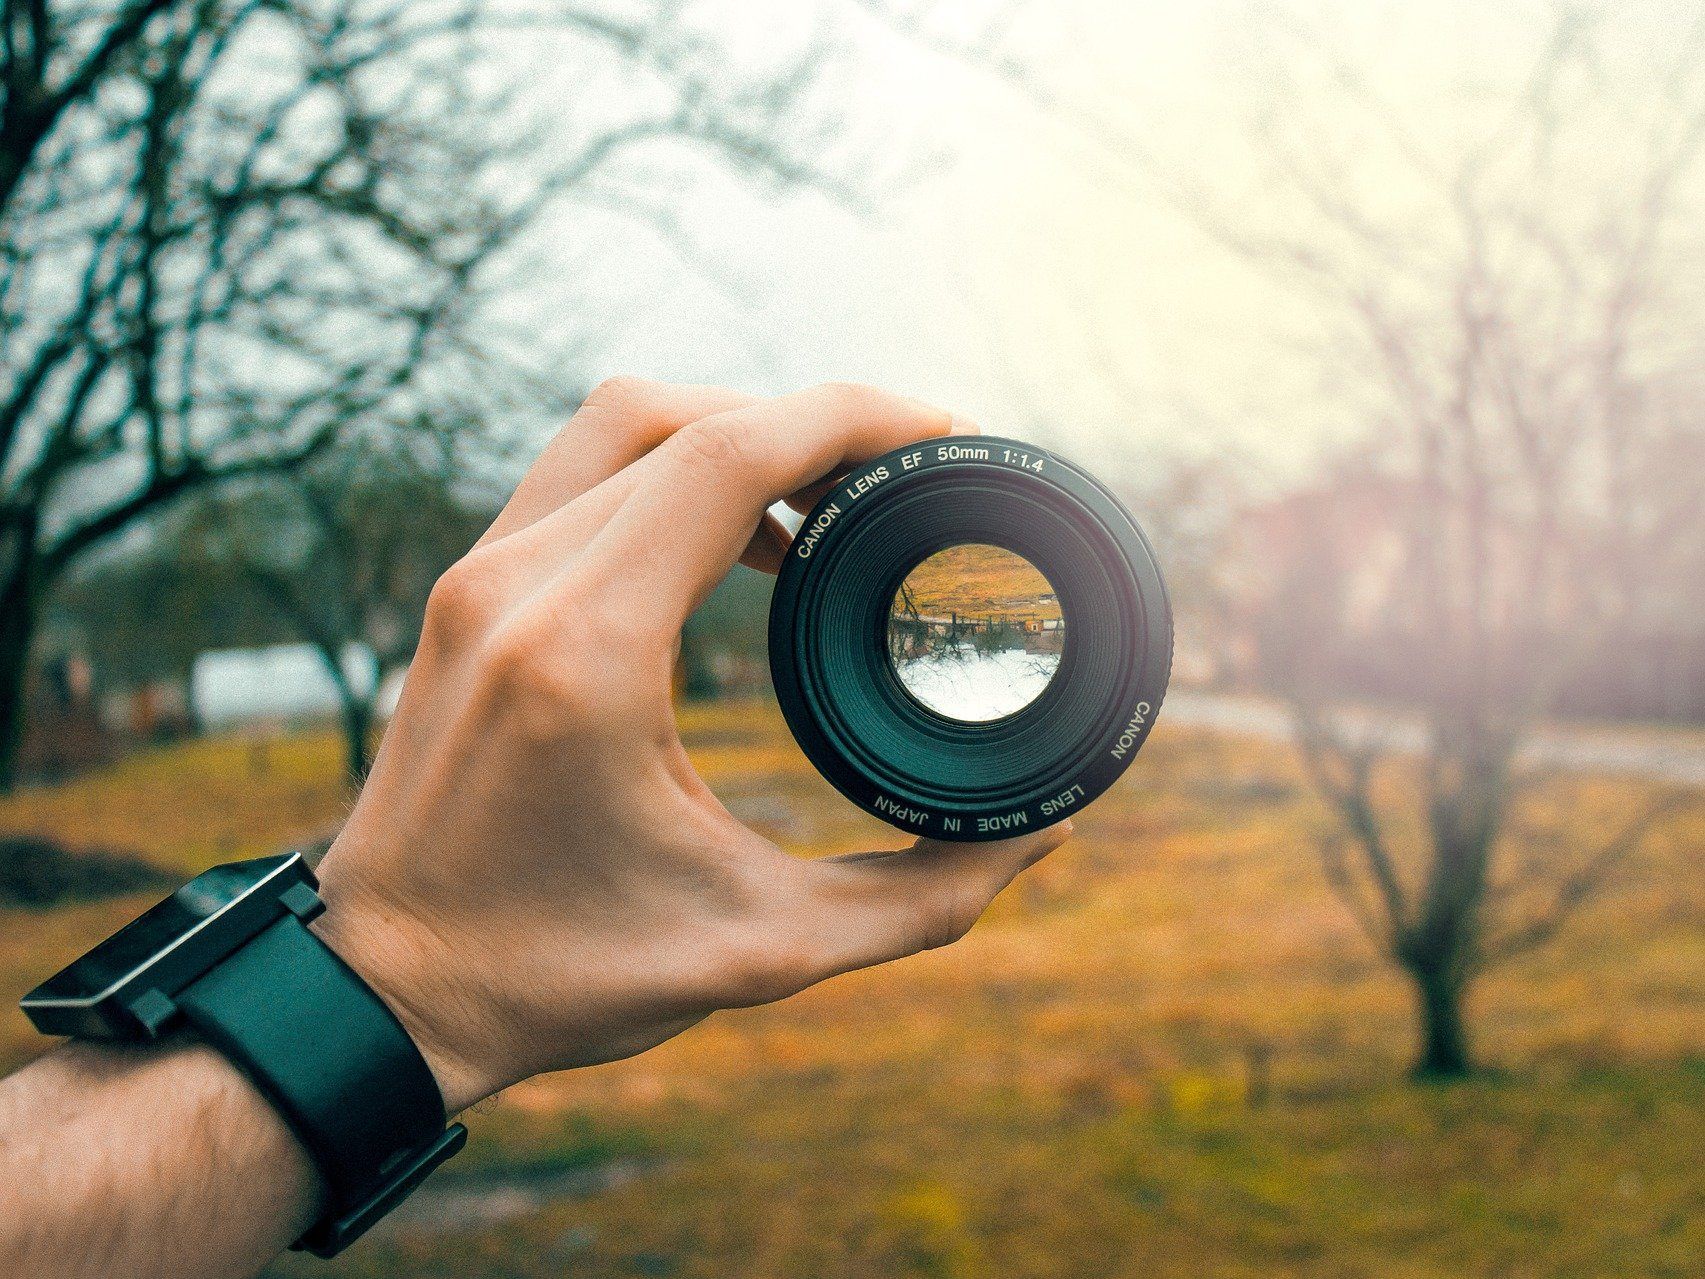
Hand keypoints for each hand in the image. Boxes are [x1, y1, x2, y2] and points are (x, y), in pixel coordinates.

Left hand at [311, 379, 1071, 1112]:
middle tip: (903, 472)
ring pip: (622, 424)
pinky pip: (579, 474)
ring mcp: (477, 578)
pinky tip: (737, 538)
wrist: (380, 991)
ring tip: (828, 504)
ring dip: (735, 431)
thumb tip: (1041, 839)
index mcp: (585, 653)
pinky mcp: (464, 592)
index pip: (728, 454)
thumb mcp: (760, 952)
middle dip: (812, 421)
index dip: (853, 418)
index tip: (944, 433)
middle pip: (683, 415)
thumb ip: (919, 900)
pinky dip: (669, 470)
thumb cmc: (555, 977)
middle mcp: (516, 586)